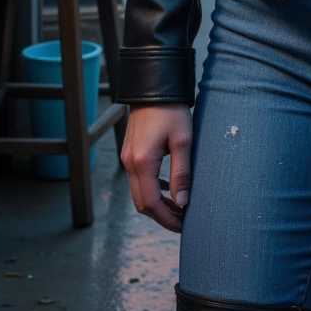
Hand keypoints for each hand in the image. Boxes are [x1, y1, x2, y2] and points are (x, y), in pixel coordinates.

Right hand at [121, 104, 192, 231]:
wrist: (154, 84)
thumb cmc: (171, 110)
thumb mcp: (183, 140)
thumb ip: (182, 173)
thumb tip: (182, 203)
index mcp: (142, 162)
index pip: (151, 203)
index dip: (166, 219)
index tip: (183, 225)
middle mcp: (129, 162)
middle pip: (141, 203)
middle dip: (161, 216)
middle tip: (182, 220)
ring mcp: (127, 157)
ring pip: (138, 192)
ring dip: (156, 204)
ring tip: (178, 207)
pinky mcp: (130, 151)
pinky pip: (138, 179)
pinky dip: (151, 189)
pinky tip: (168, 188)